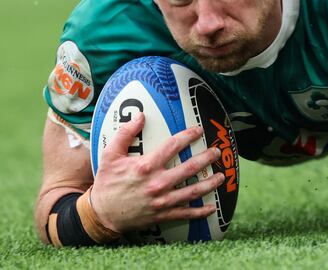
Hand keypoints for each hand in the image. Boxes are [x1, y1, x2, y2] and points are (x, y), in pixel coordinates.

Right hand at [91, 112, 224, 232]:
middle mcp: (157, 183)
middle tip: (217, 151)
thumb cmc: (107, 183)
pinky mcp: (163, 215)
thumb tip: (140, 115)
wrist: (101, 214)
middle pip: (189, 168)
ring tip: (222, 176)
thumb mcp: (110, 156)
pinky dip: (200, 212)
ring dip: (210, 183)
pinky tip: (211, 207)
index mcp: (146, 166)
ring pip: (193, 191)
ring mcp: (162, 201)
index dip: (188, 136)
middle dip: (207, 158)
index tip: (199, 130)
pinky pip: (186, 213)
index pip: (173, 146)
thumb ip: (125, 134)